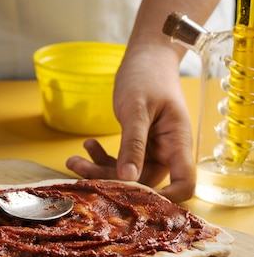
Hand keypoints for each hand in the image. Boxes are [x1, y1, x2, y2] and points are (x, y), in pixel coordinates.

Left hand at [67, 44, 195, 202]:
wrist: (146, 57)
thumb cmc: (147, 76)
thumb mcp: (137, 108)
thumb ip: (133, 143)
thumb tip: (127, 177)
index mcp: (177, 143)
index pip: (183, 183)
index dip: (165, 199)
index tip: (132, 200)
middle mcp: (167, 152)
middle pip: (144, 183)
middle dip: (111, 180)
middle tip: (78, 168)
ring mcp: (152, 150)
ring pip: (127, 175)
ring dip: (99, 170)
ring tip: (73, 159)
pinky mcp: (138, 145)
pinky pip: (121, 162)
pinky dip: (102, 157)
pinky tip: (88, 145)